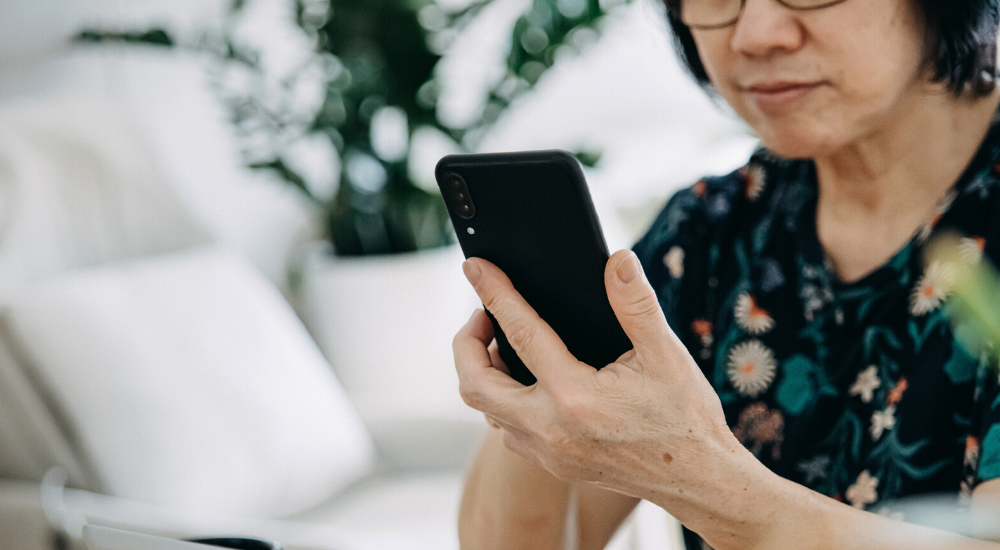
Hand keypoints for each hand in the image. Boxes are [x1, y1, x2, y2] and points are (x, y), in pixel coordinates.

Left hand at [452, 250, 743, 503]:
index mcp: (576, 397)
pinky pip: (508, 430)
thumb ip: (637, 303)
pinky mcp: (553, 465)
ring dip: (483, 373)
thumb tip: (617, 260)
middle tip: (481, 314)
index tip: (476, 266)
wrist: (699, 481)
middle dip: (465, 343)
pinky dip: (503, 400)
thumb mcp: (667, 354)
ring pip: (487, 411)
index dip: (494, 294)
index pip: (520, 334)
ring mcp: (548, 453)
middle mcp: (552, 429)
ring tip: (500, 341)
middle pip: (475, 385)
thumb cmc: (685, 416)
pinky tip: (525, 379)